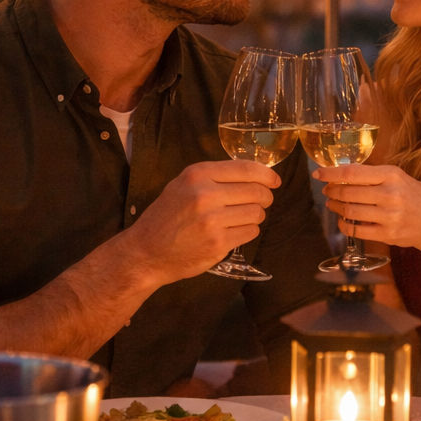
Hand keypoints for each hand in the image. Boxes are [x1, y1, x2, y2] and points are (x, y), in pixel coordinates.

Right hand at [135, 160, 279, 279]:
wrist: (147, 251)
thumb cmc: (167, 216)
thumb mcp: (183, 185)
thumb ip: (215, 177)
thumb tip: (256, 175)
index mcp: (198, 174)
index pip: (246, 169)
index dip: (267, 175)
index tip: (274, 181)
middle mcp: (205, 194)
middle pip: (257, 192)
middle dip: (264, 197)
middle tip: (260, 202)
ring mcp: (212, 220)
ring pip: (257, 213)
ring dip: (255, 216)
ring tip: (241, 219)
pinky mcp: (218, 243)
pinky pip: (250, 232)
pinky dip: (247, 232)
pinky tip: (233, 232)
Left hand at [311, 163, 420, 251]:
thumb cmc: (418, 197)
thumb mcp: (401, 178)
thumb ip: (376, 176)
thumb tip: (343, 174)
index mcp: (392, 175)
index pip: (353, 173)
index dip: (331, 173)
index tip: (319, 173)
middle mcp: (390, 195)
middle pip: (348, 192)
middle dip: (332, 191)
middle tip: (327, 190)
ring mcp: (389, 217)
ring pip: (350, 211)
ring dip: (336, 208)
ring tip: (333, 204)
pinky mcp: (387, 234)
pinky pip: (356, 230)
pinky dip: (344, 225)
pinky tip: (343, 220)